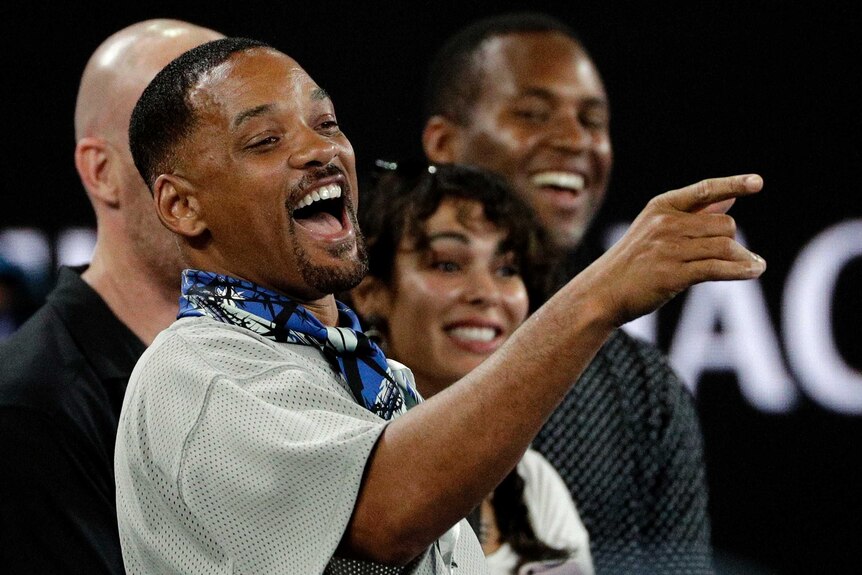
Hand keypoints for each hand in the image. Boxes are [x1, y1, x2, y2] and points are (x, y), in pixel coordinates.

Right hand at [578, 174, 765, 326]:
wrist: (603, 291)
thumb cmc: (632, 261)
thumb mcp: (656, 229)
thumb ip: (696, 213)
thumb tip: (731, 198)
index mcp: (661, 207)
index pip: (704, 190)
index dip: (733, 184)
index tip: (757, 183)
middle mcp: (665, 224)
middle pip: (723, 224)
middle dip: (733, 240)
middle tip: (738, 255)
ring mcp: (669, 249)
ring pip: (724, 246)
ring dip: (744, 258)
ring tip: (755, 265)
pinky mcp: (673, 274)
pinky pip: (718, 268)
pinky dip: (741, 270)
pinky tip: (753, 271)